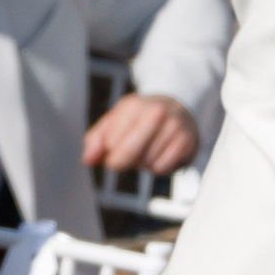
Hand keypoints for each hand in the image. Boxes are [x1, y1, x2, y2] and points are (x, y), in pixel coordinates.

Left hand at [81, 92, 199, 180]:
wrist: (176, 109)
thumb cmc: (139, 118)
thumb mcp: (114, 121)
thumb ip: (96, 140)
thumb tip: (87, 159)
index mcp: (132, 106)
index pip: (111, 143)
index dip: (110, 152)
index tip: (115, 146)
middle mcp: (156, 112)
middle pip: (130, 154)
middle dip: (125, 161)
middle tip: (126, 157)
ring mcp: (173, 126)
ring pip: (146, 163)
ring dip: (142, 163)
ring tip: (146, 148)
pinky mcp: (186, 141)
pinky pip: (162, 168)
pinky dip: (157, 166)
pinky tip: (159, 153)